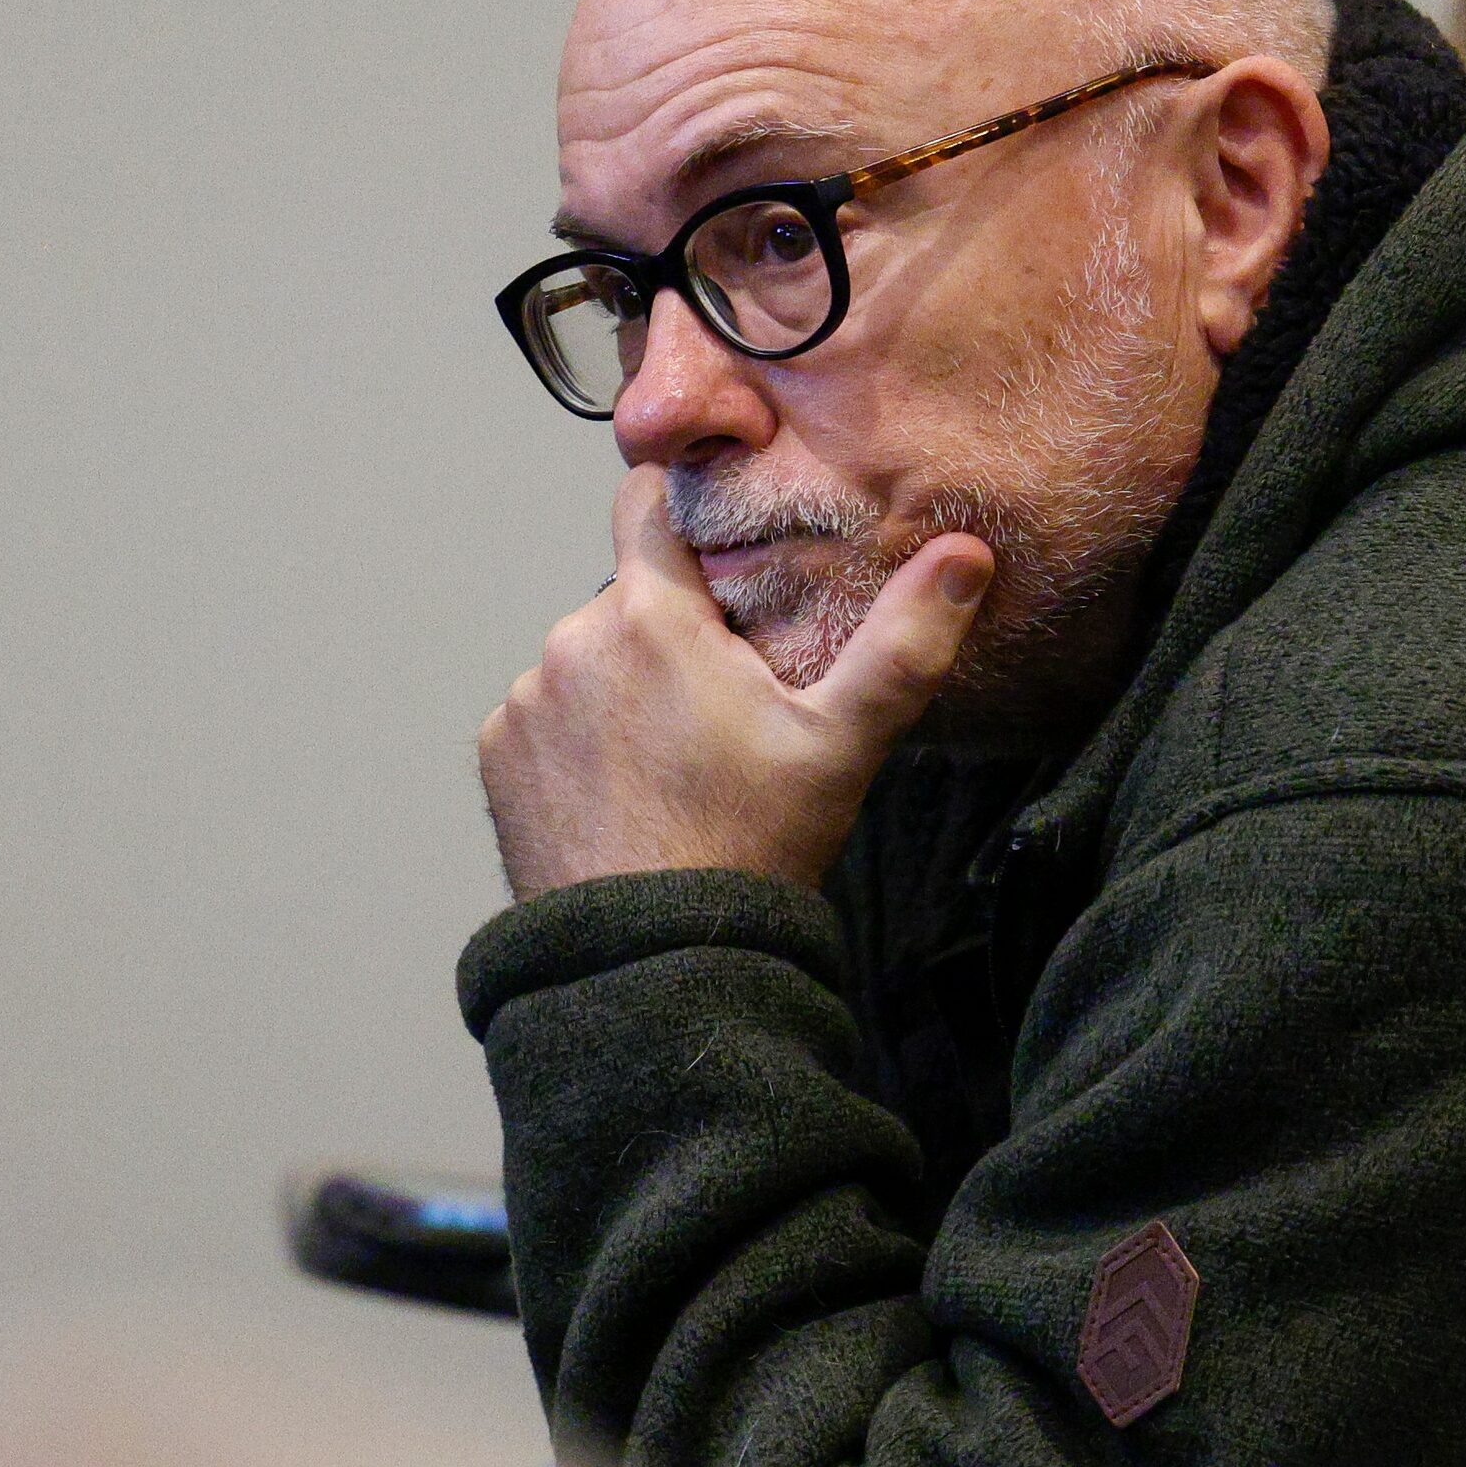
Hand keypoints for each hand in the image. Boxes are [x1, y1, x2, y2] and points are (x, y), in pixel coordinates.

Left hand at [478, 465, 994, 900]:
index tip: (721, 551)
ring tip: (676, 764)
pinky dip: (581, 739)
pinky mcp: (498, 754)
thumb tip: (967, 555)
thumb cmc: (750, 849)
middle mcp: (570, 640)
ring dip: (625, 688)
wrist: (650, 965)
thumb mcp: (844, 745)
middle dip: (673, 631)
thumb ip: (905, 643)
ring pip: (589, 659)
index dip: (686, 512)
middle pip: (631, 597)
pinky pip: (546, 716)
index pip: (647, 501)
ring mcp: (526, 700)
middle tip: (725, 706)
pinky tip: (626, 794)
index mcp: (650, 617)